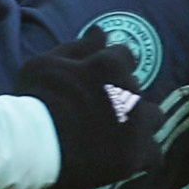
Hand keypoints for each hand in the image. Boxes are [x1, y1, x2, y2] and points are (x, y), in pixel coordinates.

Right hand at [8, 32, 158, 188]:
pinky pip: (153, 154)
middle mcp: (130, 91)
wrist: (34, 146)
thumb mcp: (46, 63)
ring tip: (119, 133)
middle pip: (136, 88)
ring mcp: (136, 125)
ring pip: (154, 117)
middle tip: (100, 109)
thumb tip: (102, 31)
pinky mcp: (135, 155)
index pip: (125, 56)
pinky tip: (126, 157)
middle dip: (123, 95)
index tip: (99, 78)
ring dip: (140, 121)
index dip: (113, 66)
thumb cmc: (35, 100)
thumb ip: (78, 47)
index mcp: (111, 66)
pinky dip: (142, 154)